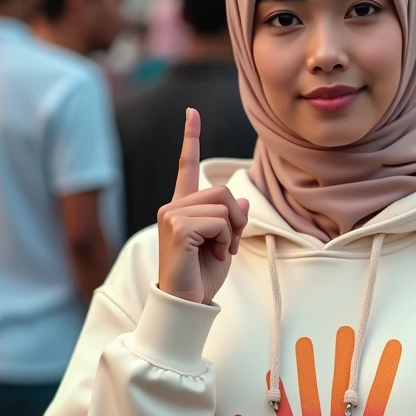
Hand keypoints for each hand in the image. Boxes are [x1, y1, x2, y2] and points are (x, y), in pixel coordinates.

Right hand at [158, 108, 248, 303]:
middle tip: (228, 246)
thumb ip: (232, 220)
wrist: (189, 303)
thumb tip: (244, 200)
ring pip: (223, 205)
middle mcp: (173, 206)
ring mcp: (171, 214)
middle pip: (222, 191)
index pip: (187, 167)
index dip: (191, 138)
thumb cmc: (203, 278)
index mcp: (183, 208)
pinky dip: (224, 240)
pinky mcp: (177, 227)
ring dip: (231, 232)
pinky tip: (213, 255)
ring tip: (219, 252)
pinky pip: (218, 221)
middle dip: (236, 219)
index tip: (192, 112)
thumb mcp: (225, 245)